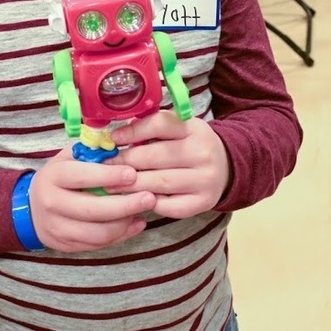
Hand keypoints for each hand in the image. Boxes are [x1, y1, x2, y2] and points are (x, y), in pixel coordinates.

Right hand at [29, 145, 155, 251]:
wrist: (32, 207)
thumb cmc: (59, 177)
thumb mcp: (69, 157)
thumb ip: (93, 153)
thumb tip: (124, 149)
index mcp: (54, 176)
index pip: (83, 176)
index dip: (109, 176)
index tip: (133, 173)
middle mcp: (53, 203)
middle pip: (93, 210)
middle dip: (125, 205)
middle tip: (149, 197)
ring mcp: (58, 227)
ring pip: (98, 233)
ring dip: (124, 223)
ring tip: (142, 210)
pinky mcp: (67, 246)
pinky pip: (98, 245)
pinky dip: (120, 235)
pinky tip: (135, 223)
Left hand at [110, 110, 229, 218]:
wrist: (226, 166)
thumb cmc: (190, 144)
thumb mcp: (178, 128)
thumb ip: (152, 128)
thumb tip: (115, 136)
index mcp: (194, 128)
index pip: (159, 125)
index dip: (132, 131)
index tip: (113, 139)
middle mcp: (202, 152)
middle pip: (155, 156)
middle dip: (125, 161)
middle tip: (104, 166)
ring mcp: (205, 179)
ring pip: (159, 182)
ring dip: (130, 184)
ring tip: (110, 185)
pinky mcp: (203, 202)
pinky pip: (169, 205)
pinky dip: (149, 202)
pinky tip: (135, 198)